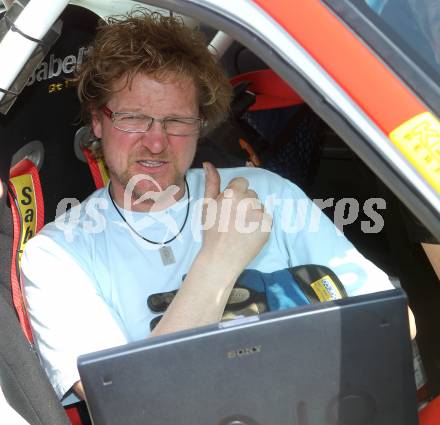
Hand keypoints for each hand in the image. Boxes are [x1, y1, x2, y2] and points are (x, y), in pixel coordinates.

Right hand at [199, 162, 271, 277]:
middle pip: (251, 194)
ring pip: (259, 206)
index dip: (236, 193)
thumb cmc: (211, 232)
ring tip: (242, 227)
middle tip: (234, 219)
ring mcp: (260, 213)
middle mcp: (248, 200)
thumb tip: (209, 164)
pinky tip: (249, 233)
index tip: (230, 206)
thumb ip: (211, 183)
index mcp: (232, 193)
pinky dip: (260, 224)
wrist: (221, 257)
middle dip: (244, 202)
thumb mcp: (207, 206)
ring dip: (253, 212)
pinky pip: (266, 218)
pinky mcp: (268, 225)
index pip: (242, 182)